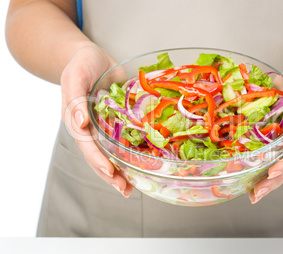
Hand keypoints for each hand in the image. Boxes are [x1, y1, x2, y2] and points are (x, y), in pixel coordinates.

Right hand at [61, 45, 132, 197]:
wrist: (92, 58)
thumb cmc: (81, 65)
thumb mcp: (75, 77)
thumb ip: (75, 99)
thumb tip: (80, 123)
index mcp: (76, 121)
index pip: (87, 145)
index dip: (97, 160)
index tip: (110, 172)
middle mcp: (90, 129)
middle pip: (98, 156)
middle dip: (110, 175)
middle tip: (124, 190)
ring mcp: (103, 128)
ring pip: (110, 154)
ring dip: (121, 171)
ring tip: (132, 188)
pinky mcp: (117, 122)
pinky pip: (123, 141)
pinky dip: (130, 154)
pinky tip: (141, 166)